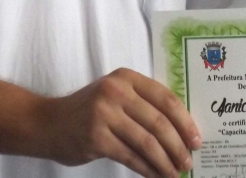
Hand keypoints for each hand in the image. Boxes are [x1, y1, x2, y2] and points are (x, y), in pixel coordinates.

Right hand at [44, 68, 200, 177]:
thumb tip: (181, 131)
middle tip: (189, 161)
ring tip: (175, 173)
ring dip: (165, 161)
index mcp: (126, 77)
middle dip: (178, 145)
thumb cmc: (89, 111)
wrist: (48, 123)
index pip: (165, 98)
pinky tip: (156, 176)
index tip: (197, 140)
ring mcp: (104, 114)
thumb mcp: (115, 95)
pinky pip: (131, 156)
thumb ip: (143, 104)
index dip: (185, 121)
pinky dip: (147, 169)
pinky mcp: (96, 137)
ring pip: (147, 142)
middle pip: (159, 121)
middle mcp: (115, 91)